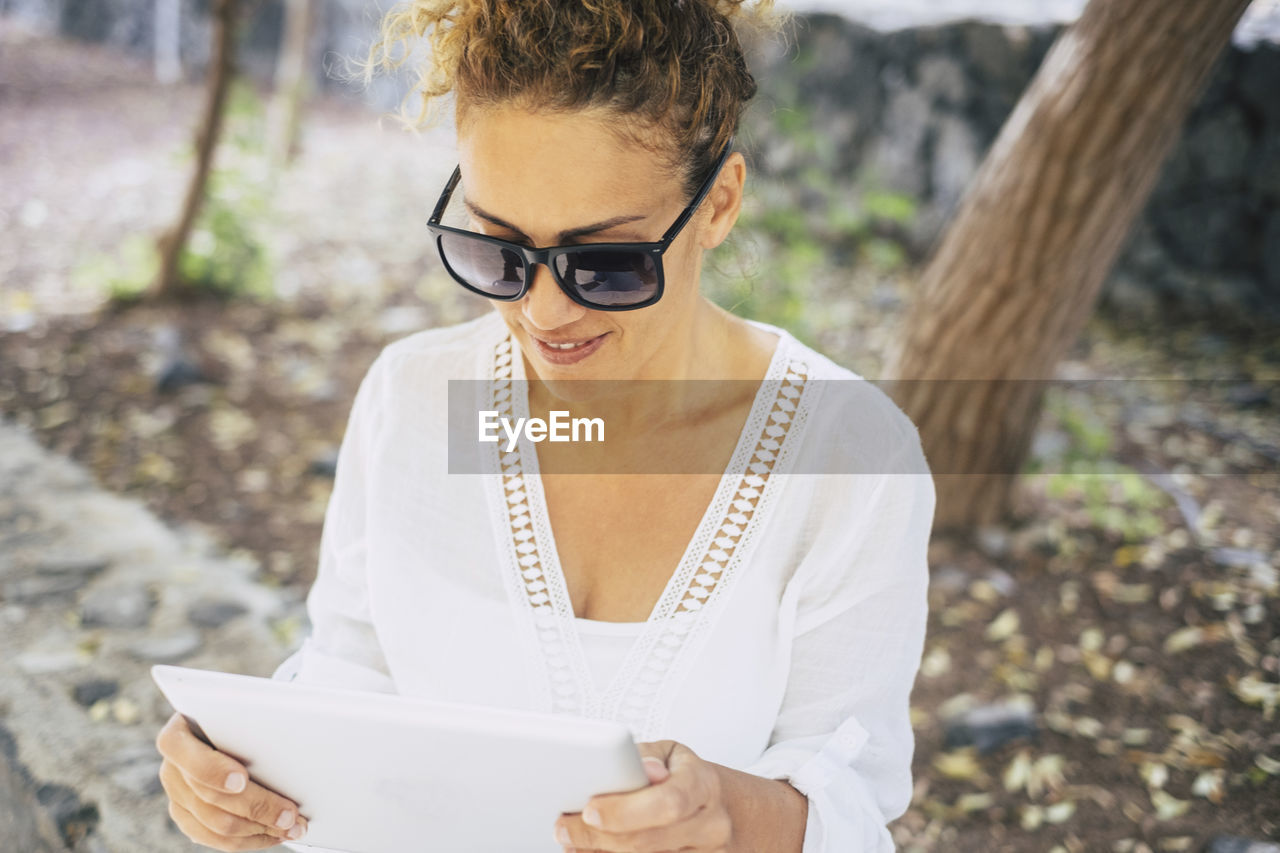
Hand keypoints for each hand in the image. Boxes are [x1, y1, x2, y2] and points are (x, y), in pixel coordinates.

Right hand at [155, 711, 309, 850]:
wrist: (225, 724)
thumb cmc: (239, 712)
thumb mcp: (240, 705)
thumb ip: (250, 719)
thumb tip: (289, 733)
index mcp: (177, 735)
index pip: (189, 757)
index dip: (214, 771)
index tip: (242, 780)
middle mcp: (172, 768)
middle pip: (211, 798)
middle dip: (257, 808)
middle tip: (291, 814)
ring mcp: (177, 796)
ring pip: (216, 825)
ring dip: (260, 829)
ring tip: (293, 827)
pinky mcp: (187, 817)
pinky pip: (216, 839)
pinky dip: (250, 838)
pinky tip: (275, 833)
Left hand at [554, 739, 733, 852]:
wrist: (721, 809)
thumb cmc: (685, 777)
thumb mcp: (670, 754)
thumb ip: (646, 758)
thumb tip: (639, 767)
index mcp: (704, 785)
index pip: (668, 802)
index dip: (626, 811)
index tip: (589, 810)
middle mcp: (711, 826)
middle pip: (649, 842)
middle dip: (599, 838)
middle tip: (564, 828)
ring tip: (571, 841)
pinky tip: (593, 852)